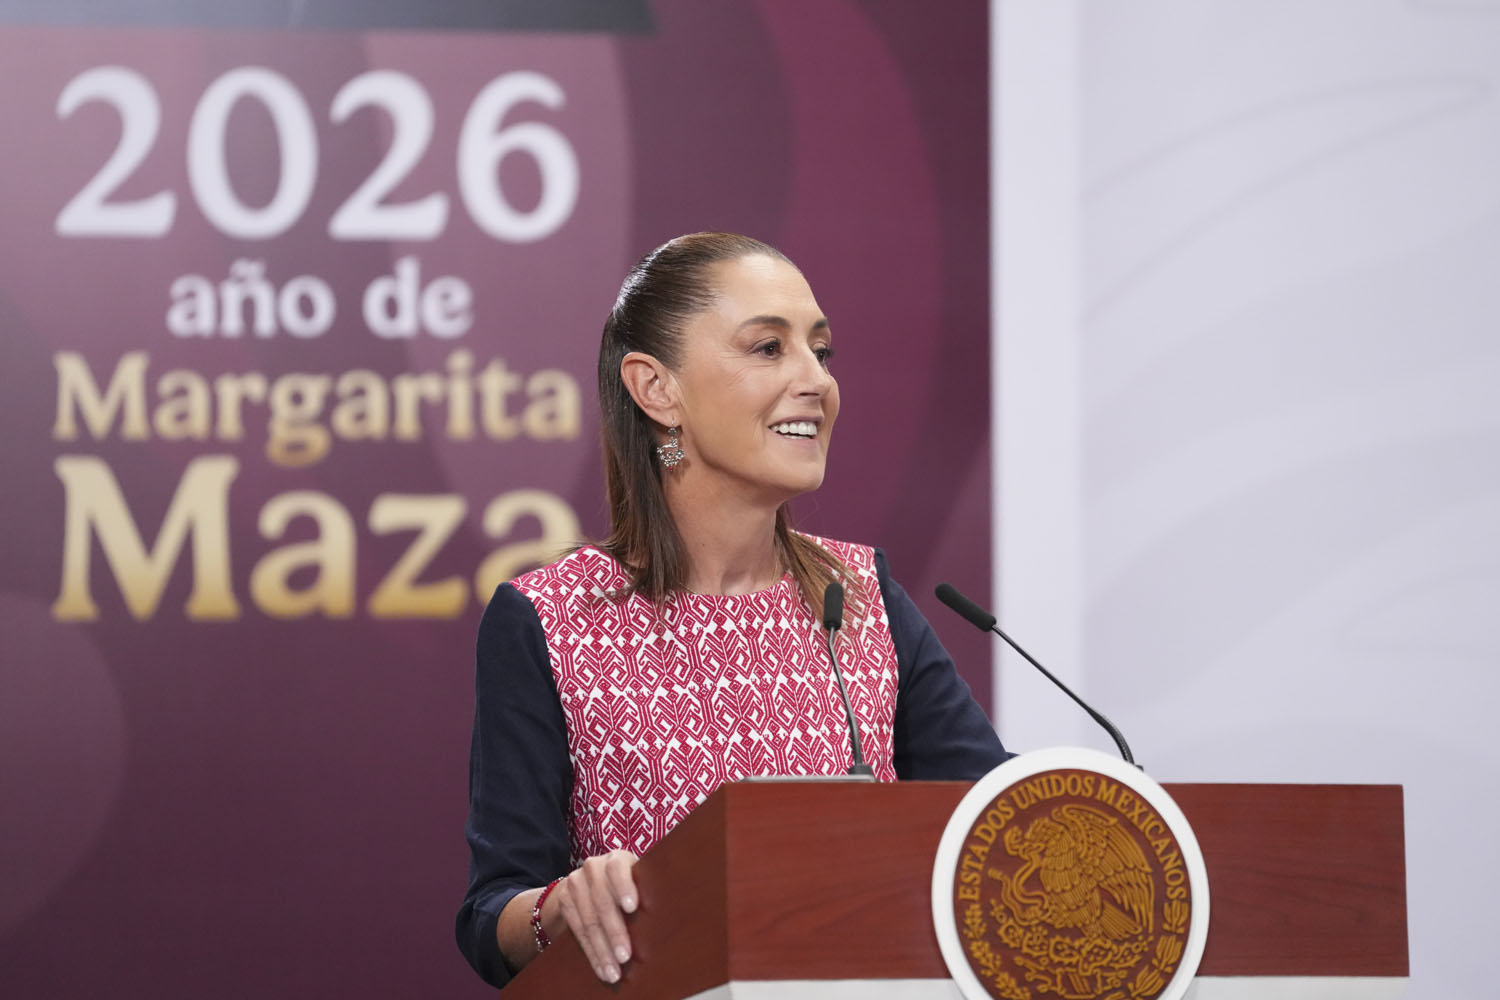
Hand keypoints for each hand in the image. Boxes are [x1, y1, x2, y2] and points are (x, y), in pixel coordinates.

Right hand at [550, 849, 638, 983]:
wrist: (590, 883)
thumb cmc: (628, 887)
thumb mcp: (638, 881)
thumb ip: (650, 891)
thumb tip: (678, 914)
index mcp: (617, 859)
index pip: (617, 869)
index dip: (624, 887)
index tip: (632, 908)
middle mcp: (594, 867)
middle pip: (602, 902)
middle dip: (614, 932)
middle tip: (625, 957)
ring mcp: (576, 882)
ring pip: (589, 921)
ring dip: (602, 950)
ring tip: (614, 971)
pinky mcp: (565, 900)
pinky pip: (577, 931)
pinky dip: (591, 953)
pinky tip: (601, 968)